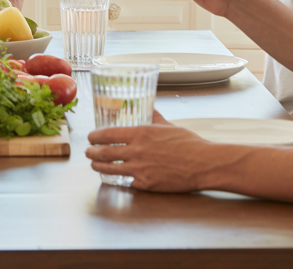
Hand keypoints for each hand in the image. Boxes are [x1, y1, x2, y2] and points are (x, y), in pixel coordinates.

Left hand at [85, 118, 230, 191]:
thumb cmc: (190, 143)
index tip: (90, 136)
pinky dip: (116, 179)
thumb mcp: (169, 126)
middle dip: (92, 152)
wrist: (204, 164)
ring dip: (98, 166)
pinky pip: (125, 181)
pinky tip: (113, 177)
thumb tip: (149, 108)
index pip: (108, 134)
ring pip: (110, 168)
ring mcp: (140, 169)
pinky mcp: (146, 184)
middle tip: (87, 151)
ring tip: (93, 164)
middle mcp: (137, 150)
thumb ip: (154, 117)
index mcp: (141, 133)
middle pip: (104, 152)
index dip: (95, 136)